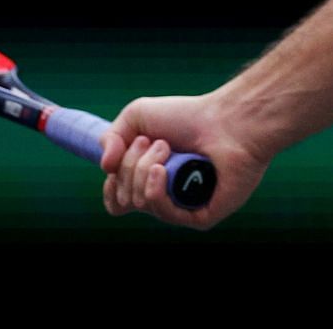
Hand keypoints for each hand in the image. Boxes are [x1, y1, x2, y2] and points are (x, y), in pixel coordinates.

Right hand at [99, 91, 270, 229]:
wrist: (227, 120)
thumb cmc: (188, 116)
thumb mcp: (137, 116)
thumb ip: (110, 137)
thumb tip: (105, 167)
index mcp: (151, 181)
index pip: (118, 204)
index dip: (111, 189)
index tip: (112, 166)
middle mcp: (166, 197)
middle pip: (124, 198)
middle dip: (131, 164)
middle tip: (158, 141)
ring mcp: (183, 208)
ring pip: (140, 203)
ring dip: (144, 169)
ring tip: (167, 148)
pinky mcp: (201, 216)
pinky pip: (165, 213)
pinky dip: (156, 190)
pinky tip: (162, 170)